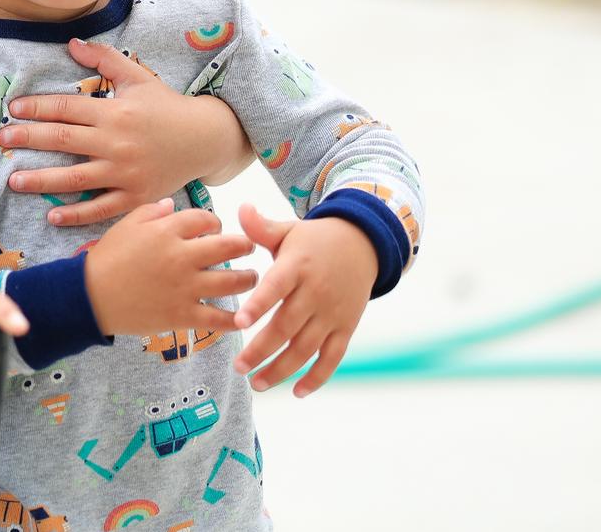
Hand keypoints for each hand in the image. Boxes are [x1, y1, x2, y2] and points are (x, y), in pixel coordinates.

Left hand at [0, 38, 243, 224]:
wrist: (205, 139)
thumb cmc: (166, 106)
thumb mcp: (138, 77)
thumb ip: (104, 59)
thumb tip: (71, 43)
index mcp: (114, 112)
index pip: (66, 108)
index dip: (37, 107)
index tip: (13, 109)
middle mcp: (116, 143)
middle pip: (63, 140)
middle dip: (28, 139)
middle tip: (2, 139)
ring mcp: (125, 173)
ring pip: (76, 178)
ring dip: (42, 180)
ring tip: (14, 180)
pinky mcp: (135, 197)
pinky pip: (101, 209)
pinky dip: (77, 215)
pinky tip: (52, 215)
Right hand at [82, 199, 255, 335]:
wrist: (90, 297)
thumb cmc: (107, 258)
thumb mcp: (125, 226)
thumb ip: (152, 212)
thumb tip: (173, 205)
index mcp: (166, 232)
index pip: (206, 220)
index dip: (216, 223)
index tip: (217, 229)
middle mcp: (181, 257)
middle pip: (230, 246)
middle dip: (244, 245)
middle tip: (248, 248)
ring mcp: (185, 288)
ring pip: (233, 282)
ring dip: (248, 279)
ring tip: (251, 279)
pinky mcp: (183, 315)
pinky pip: (219, 319)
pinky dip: (235, 319)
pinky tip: (242, 316)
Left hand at [231, 204, 376, 396]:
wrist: (362, 245)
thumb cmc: (312, 239)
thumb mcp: (288, 230)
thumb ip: (261, 227)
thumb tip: (240, 209)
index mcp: (297, 266)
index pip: (276, 287)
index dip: (258, 305)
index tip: (237, 323)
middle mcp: (316, 292)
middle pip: (287, 325)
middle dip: (261, 349)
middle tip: (238, 366)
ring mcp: (332, 313)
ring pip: (307, 347)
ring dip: (282, 369)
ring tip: (257, 383)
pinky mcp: (346, 327)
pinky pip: (332, 357)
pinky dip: (318, 376)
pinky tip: (297, 392)